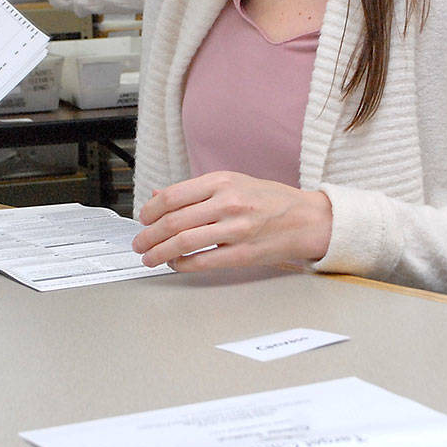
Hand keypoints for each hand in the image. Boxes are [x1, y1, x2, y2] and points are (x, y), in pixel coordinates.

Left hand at [132, 171, 332, 271]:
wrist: (307, 219)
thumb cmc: (270, 200)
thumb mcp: (233, 183)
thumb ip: (196, 191)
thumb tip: (159, 197)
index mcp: (222, 181)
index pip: (173, 196)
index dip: (150, 211)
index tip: (143, 219)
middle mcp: (228, 203)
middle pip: (173, 221)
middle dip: (149, 235)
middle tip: (139, 243)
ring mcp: (236, 229)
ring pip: (183, 242)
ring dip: (159, 252)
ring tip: (149, 257)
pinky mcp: (243, 253)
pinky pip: (202, 261)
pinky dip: (182, 265)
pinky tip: (174, 264)